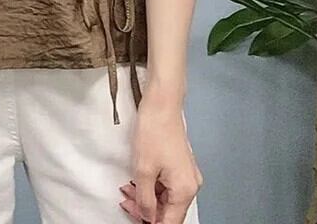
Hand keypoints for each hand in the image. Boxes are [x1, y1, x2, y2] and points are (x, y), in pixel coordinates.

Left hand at [118, 95, 202, 223]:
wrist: (162, 104)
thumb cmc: (154, 131)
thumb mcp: (143, 170)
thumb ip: (145, 199)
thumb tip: (147, 218)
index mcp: (185, 190)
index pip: (170, 222)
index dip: (150, 223)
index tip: (134, 217)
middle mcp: (190, 185)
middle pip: (168, 211)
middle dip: (146, 210)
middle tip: (126, 203)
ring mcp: (186, 175)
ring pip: (166, 198)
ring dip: (146, 198)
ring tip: (127, 192)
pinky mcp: (180, 166)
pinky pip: (166, 185)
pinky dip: (151, 187)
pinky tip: (136, 182)